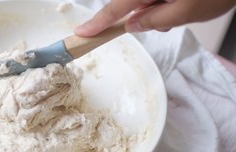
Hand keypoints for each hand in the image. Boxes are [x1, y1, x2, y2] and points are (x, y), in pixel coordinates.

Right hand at [75, 0, 235, 35]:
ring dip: (155, 9)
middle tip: (164, 22)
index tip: (81, 32)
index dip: (98, 23)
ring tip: (181, 8)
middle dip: (141, 15)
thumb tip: (131, 26)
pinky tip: (179, 1)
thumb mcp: (186, 12)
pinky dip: (162, 1)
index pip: (115, 8)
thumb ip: (153, 21)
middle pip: (128, 2)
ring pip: (142, 0)